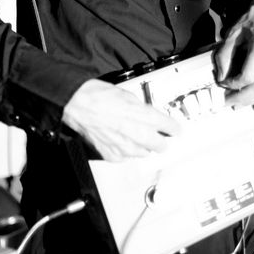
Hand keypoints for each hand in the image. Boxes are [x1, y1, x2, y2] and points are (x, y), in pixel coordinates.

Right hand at [62, 79, 180, 160]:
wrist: (78, 103)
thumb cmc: (98, 95)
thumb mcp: (127, 94)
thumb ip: (141, 108)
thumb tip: (146, 113)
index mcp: (143, 115)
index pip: (169, 126)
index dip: (174, 128)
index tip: (176, 130)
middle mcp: (136, 133)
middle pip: (160, 146)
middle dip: (162, 142)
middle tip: (162, 139)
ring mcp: (123, 146)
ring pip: (143, 154)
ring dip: (144, 148)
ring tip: (139, 140)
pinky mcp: (110, 154)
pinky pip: (125, 158)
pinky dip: (126, 152)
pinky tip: (122, 144)